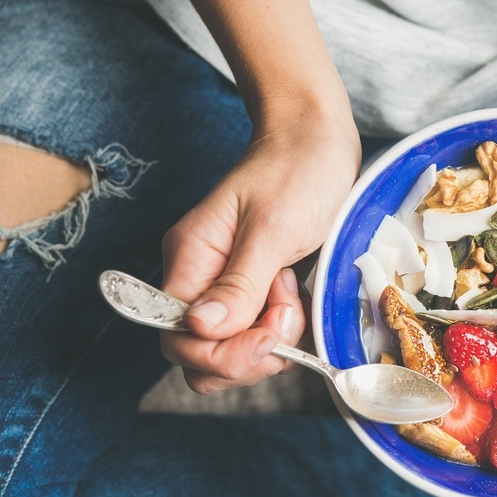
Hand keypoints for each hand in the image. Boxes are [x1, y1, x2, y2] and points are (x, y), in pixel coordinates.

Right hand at [160, 113, 360, 392]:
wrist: (319, 140)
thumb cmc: (296, 170)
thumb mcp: (271, 227)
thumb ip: (239, 283)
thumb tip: (200, 329)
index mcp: (190, 260)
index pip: (178, 338)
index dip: (223, 351)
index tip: (272, 328)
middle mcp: (201, 280)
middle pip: (201, 356)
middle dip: (249, 352)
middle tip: (288, 311)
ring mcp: (229, 288)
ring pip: (233, 352)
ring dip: (271, 343)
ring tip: (296, 296)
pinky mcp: (258, 293)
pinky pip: (260, 336)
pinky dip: (286, 333)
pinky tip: (303, 300)